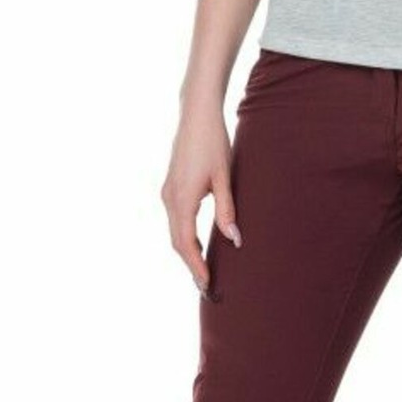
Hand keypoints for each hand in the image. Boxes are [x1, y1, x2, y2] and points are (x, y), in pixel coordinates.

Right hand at [161, 99, 241, 296]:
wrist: (196, 115)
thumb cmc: (213, 142)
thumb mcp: (224, 176)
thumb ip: (227, 209)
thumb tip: (234, 239)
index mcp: (182, 198)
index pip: (185, 242)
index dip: (196, 265)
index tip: (206, 284)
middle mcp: (169, 198)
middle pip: (177, 241)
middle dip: (191, 264)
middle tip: (206, 286)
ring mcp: (167, 192)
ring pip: (175, 231)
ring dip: (188, 251)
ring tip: (204, 270)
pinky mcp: (171, 187)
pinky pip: (175, 220)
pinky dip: (185, 236)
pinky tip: (198, 244)